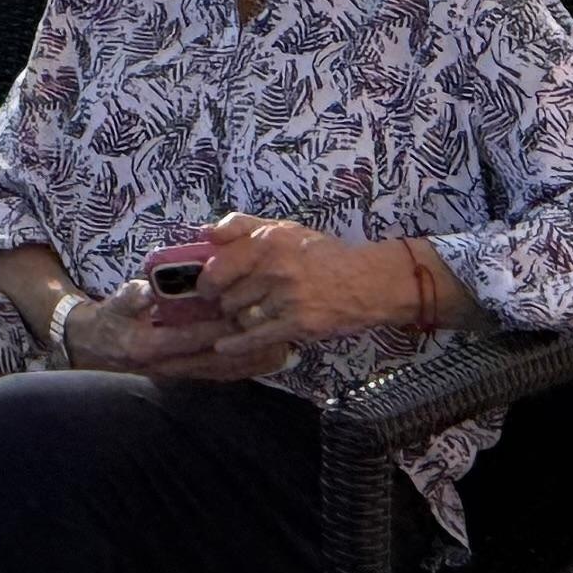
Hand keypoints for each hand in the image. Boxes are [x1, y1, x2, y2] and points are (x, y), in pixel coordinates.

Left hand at [194, 213, 427, 362]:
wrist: (366, 281)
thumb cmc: (321, 254)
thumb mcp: (284, 229)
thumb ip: (242, 226)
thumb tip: (205, 233)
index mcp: (268, 242)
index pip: (218, 267)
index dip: (207, 282)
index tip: (209, 287)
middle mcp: (274, 270)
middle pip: (227, 296)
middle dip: (226, 302)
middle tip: (230, 303)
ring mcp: (286, 299)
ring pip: (240, 317)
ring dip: (238, 319)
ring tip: (246, 316)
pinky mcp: (297, 325)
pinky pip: (256, 337)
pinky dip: (236, 344)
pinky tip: (223, 346)